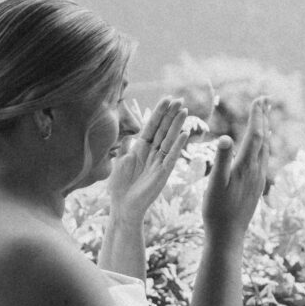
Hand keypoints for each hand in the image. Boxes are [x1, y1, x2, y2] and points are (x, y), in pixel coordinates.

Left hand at [108, 97, 189, 222]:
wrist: (124, 206)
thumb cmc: (120, 186)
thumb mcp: (120, 161)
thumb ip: (127, 147)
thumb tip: (130, 136)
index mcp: (141, 148)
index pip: (152, 126)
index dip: (159, 113)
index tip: (167, 99)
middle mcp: (152, 153)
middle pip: (163, 129)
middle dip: (170, 114)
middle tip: (180, 99)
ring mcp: (159, 162)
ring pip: (169, 139)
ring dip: (176, 125)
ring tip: (184, 110)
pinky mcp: (164, 173)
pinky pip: (172, 156)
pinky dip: (177, 145)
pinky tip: (183, 134)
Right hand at [202, 96, 270, 247]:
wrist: (228, 235)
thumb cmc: (217, 210)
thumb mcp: (214, 184)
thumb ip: (221, 160)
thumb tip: (224, 138)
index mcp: (246, 167)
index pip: (256, 135)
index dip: (258, 116)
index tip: (260, 99)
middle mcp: (257, 171)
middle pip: (264, 138)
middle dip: (264, 118)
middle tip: (266, 99)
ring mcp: (258, 179)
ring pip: (265, 149)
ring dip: (264, 130)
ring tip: (263, 117)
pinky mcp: (256, 186)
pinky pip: (262, 160)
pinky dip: (262, 146)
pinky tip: (259, 147)